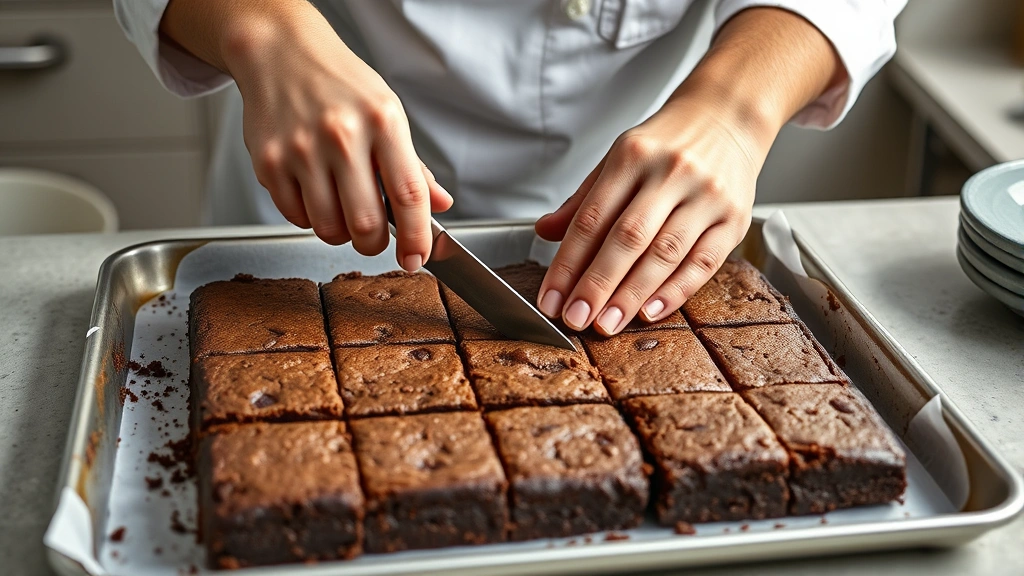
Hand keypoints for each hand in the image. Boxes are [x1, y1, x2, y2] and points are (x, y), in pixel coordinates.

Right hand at [164, 1, 451, 270]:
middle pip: (366, 224)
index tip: (415, 258)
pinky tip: (313, 193)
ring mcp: (301, 149)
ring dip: (339, 234)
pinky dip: (308, 218)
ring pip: (327, 228)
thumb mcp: (387, 113)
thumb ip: (413, 166)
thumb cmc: (340, 84)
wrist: (281, 52)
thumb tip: (439, 204)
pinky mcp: (269, 162)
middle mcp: (342, 135)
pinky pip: (295, 216)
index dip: (416, 237)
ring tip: (341, 209)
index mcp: (382, 122)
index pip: (408, 195)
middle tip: (373, 238)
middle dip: (374, 245)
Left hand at [533, 7, 840, 335]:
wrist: (727, 117)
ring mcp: (707, 195)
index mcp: (633, 155)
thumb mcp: (619, 159)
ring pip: (665, 253)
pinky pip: (704, 261)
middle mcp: (671, 172)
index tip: (552, 299)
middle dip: (598, 284)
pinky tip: (650, 312)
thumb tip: (545, 232)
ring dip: (632, 294)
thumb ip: (584, 200)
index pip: (591, 218)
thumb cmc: (666, 145)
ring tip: (608, 323)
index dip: (568, 263)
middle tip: (576, 319)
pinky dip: (676, 291)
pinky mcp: (735, 217)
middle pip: (628, 237)